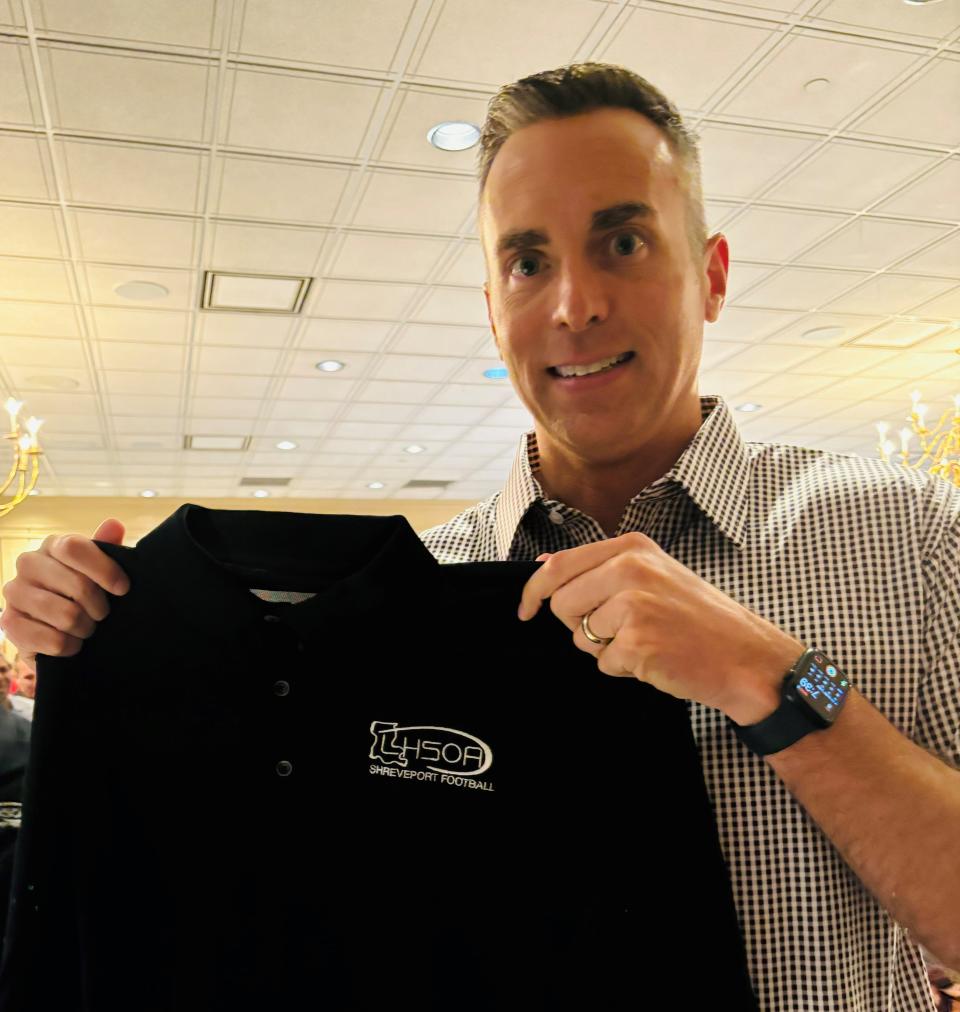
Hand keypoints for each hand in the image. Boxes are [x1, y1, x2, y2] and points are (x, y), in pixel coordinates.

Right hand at [0, 519, 128, 670]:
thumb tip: (114, 524)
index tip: (123, 589)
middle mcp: (28, 563)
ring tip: (88, 628)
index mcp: (53, 545)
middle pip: (78, 585)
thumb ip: (107, 549)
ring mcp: (14, 592)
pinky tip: (72, 643)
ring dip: (86, 628)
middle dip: (100, 607)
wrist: (58, 630)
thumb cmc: (84, 594)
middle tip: (103, 615)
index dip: (105, 570)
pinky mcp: (9, 623)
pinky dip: (71, 646)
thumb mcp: (100, 571)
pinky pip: (53, 640)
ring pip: (67, 615)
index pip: (75, 548)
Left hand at [517, 532, 802, 723]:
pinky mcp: (637, 641)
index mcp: (631, 547)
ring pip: (580, 636)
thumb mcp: (653, 573)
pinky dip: (624, 669)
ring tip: (646, 642)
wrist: (746, 656)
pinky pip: (604, 663)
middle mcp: (630, 568)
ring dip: (606, 649)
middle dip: (579, 625)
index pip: (558, 565)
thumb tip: (543, 565)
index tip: (525, 610)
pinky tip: (655, 659)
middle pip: (561, 603)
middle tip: (619, 631)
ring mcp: (633, 604)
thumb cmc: (699, 618)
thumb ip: (600, 568)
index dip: (533, 592)